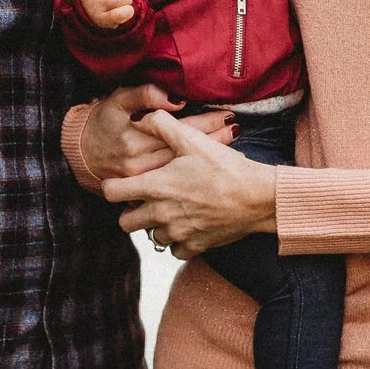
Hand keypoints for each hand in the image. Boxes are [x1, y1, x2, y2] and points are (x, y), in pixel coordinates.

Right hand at [78, 84, 234, 184]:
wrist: (78, 153)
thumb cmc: (101, 122)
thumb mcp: (119, 100)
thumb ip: (146, 96)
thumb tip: (176, 99)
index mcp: (138, 136)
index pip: (181, 127)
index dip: (206, 121)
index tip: (228, 115)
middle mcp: (142, 161)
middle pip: (187, 150)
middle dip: (215, 140)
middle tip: (237, 131)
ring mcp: (142, 180)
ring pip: (183, 169)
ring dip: (208, 159)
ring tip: (233, 151)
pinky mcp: (141, 193)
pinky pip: (171, 186)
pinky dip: (192, 179)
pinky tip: (209, 174)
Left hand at [102, 111, 278, 258]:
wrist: (257, 196)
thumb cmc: (225, 166)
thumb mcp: (192, 140)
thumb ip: (161, 125)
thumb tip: (141, 118)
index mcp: (155, 187)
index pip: (112, 193)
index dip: (115, 187)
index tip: (126, 183)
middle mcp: (161, 214)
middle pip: (125, 223)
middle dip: (132, 212)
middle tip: (148, 200)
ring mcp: (177, 233)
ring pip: (151, 237)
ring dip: (157, 226)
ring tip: (174, 209)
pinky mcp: (194, 247)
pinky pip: (174, 250)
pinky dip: (178, 240)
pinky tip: (189, 224)